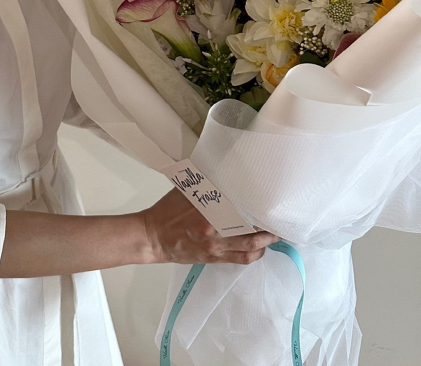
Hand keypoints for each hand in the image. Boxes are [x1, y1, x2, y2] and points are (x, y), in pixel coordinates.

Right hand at [140, 187, 279, 265]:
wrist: (153, 237)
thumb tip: (224, 173)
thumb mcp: (186, 190)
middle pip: (251, 232)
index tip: (270, 204)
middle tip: (280, 222)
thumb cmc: (167, 211)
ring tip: (275, 236)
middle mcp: (215, 231)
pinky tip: (260, 249)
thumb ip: (207, 185)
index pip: (241, 210)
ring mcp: (215, 248)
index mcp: (208, 212)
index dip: (259, 211)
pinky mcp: (214, 258)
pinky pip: (240, 259)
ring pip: (250, 248)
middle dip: (269, 229)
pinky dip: (254, 254)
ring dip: (266, 243)